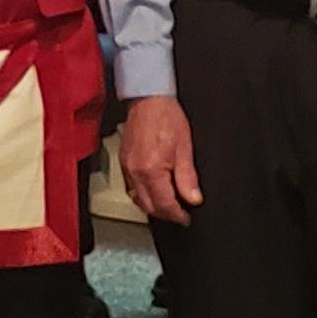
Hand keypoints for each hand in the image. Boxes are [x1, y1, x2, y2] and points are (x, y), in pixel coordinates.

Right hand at [120, 96, 200, 224]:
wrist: (149, 99)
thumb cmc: (166, 117)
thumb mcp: (185, 148)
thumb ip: (188, 178)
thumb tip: (193, 199)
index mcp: (151, 170)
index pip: (164, 205)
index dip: (178, 215)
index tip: (186, 218)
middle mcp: (135, 172)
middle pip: (149, 207)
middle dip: (165, 214)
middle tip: (180, 213)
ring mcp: (127, 168)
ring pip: (138, 199)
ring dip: (153, 205)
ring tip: (169, 203)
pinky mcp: (123, 162)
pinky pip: (131, 187)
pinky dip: (143, 194)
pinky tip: (154, 189)